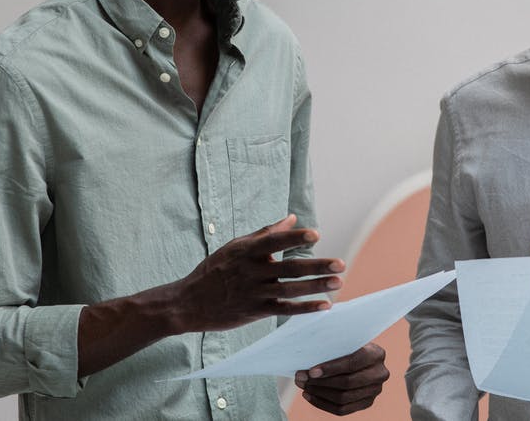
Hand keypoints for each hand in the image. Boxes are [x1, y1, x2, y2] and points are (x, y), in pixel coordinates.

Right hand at [172, 214, 343, 331]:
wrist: (188, 302)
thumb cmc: (214, 270)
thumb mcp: (235, 246)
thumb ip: (265, 233)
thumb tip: (292, 218)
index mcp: (246, 251)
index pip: (274, 241)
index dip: (295, 238)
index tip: (316, 235)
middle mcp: (251, 271)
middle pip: (289, 268)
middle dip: (316, 266)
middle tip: (341, 264)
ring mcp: (253, 292)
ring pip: (290, 289)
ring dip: (316, 286)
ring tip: (339, 282)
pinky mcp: (255, 311)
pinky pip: (284, 308)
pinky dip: (305, 307)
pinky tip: (324, 305)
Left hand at [295, 343, 388, 414]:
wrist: (361, 356)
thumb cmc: (348, 345)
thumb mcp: (345, 340)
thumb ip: (333, 346)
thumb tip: (307, 355)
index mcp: (377, 354)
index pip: (352, 363)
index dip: (331, 368)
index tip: (312, 371)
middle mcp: (380, 373)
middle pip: (347, 383)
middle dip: (321, 382)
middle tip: (301, 378)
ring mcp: (375, 390)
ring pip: (343, 398)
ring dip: (319, 393)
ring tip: (304, 386)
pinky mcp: (367, 402)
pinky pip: (343, 410)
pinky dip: (323, 404)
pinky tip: (310, 395)